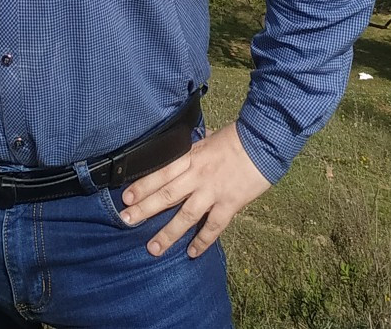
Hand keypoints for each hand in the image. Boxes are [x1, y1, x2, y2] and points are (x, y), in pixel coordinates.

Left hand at [117, 124, 270, 258]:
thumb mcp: (209, 138)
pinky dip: (202, 241)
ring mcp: (213, 190)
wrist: (264, 141)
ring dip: (168, 233)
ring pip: (186, 215)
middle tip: (126, 221)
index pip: (161, 172)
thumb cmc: (237, 137)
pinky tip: (191, 253)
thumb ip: (194, 149)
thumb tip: (181, 152)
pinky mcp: (230, 203)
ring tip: (153, 248)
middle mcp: (198, 175)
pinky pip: (213, 226)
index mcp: (192, 156)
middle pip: (166, 194)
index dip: (143, 185)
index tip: (126, 197)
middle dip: (144, 209)